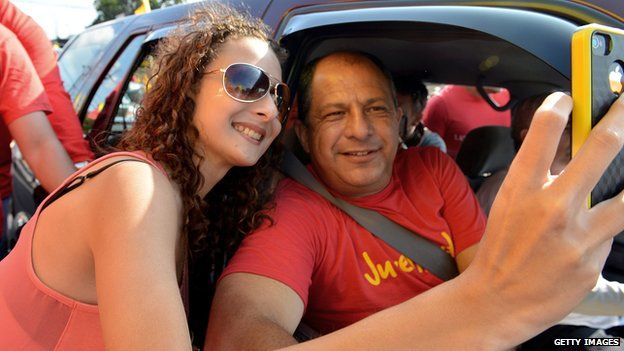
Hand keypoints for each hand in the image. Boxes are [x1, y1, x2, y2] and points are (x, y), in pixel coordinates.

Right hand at [465, 92, 623, 344]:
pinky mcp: (594, 260)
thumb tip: (566, 155)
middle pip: (602, 146)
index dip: (561, 105)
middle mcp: (553, 206)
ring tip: (621, 178)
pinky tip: (581, 242)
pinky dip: (602, 231)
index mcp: (522, 188)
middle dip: (620, 119)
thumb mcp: (507, 206)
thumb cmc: (500, 251)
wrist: (498, 300)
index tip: (568, 98)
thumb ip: (536, 179)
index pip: (545, 130)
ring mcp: (578, 235)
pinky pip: (609, 235)